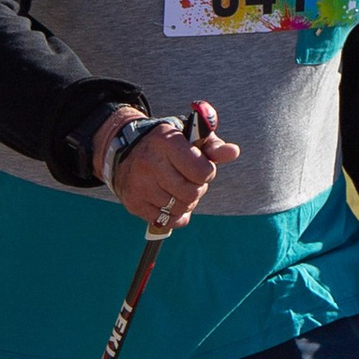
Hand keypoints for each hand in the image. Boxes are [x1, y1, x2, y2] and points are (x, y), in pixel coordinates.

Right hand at [91, 104, 240, 232]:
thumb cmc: (166, 145)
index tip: (201, 168)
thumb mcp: (189, 138)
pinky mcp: (134, 203)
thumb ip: (213, 146)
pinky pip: (166, 221)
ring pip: (180, 209)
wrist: (125, 151)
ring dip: (185, 203)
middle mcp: (150, 163)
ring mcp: (140, 185)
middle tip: (190, 180)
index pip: (201, 171)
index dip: (207, 172)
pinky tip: (170, 202)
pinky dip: (174, 216)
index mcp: (166, 142)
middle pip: (191, 193)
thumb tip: (233, 152)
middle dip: (197, 189)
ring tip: (178, 189)